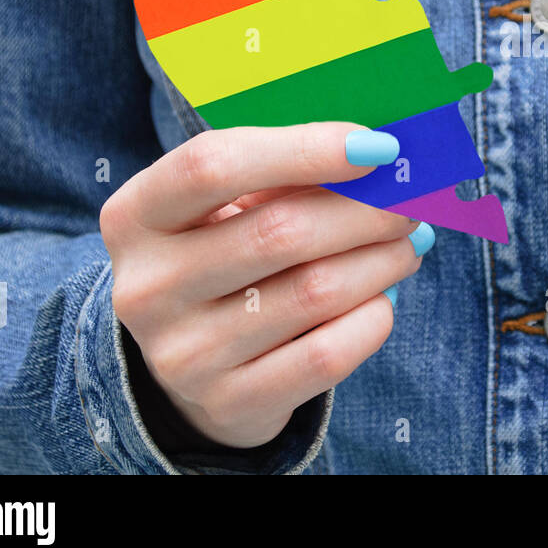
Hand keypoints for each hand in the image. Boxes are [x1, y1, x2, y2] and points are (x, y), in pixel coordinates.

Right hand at [100, 122, 433, 447]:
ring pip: (315, 291)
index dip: (304, 149)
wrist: (194, 362)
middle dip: (367, 211)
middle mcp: (146, 286)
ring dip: (383, 260)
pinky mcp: (228, 400)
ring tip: (407, 245)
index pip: (213, 164)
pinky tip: (383, 296)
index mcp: (135, 215)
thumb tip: (382, 155)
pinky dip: (374, 316)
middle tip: (412, 202)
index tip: (380, 147)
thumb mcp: (228, 206)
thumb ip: (287, 174)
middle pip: (280, 231)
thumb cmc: (226, 254)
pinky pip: (328, 354)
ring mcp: (182, 354)